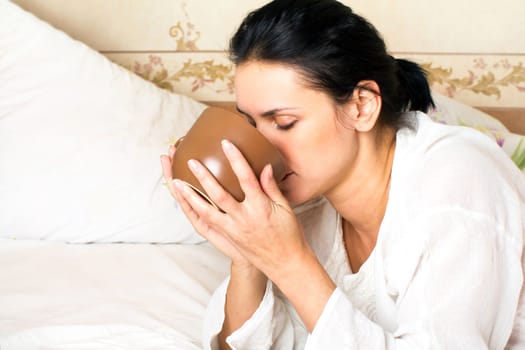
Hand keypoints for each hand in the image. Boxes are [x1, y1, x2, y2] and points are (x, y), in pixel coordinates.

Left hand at [166, 139, 311, 282]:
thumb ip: (271, 187)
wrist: (284, 264)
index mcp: (260, 207)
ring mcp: (233, 229)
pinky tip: (184, 200)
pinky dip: (193, 210)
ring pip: (206, 211)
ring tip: (175, 181)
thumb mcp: (285, 209)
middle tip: (191, 161)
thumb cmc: (288, 235)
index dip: (236, 160)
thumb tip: (265, 167)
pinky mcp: (228, 236)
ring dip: (189, 195)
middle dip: (204, 177)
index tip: (226, 144)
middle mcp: (244, 218)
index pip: (246, 178)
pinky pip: (206, 222)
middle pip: (219, 195)